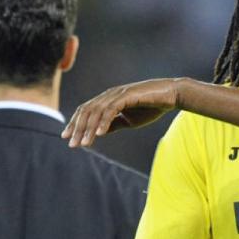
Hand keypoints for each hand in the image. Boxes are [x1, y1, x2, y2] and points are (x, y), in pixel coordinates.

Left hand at [62, 78, 181, 147]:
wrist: (171, 96)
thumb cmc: (151, 106)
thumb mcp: (129, 120)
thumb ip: (114, 124)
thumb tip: (99, 133)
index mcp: (108, 100)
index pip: (86, 111)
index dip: (75, 123)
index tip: (67, 137)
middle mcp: (110, 95)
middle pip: (87, 111)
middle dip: (78, 128)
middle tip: (72, 145)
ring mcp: (118, 94)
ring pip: (97, 111)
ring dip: (89, 129)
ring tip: (84, 144)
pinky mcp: (127, 95)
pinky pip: (111, 109)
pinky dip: (104, 122)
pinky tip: (100, 134)